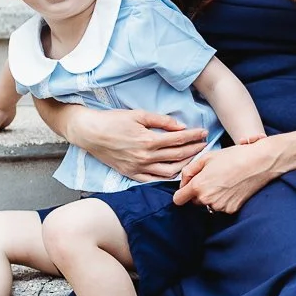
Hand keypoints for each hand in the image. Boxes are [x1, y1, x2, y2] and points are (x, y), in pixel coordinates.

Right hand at [66, 107, 209, 182]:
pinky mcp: (131, 174)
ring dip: (185, 164)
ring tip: (193, 157)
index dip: (193, 136)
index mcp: (148, 140)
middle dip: (194, 149)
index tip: (204, 132)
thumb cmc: (113, 120)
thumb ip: (161, 121)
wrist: (90, 133)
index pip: (178, 140)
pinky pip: (153, 180)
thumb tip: (181, 126)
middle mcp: (145, 157)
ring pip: (169, 171)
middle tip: (204, 144)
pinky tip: (176, 172)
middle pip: (177, 156)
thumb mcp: (138, 114)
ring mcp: (138, 168)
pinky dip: (167, 177)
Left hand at [174, 135, 282, 214]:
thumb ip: (189, 171)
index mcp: (198, 186)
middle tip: (212, 178)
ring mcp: (220, 206)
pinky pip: (221, 207)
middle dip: (199, 193)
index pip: (178, 199)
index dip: (182, 193)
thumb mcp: (207, 157)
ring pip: (208, 205)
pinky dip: (224, 200)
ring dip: (212, 197)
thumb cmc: (233, 157)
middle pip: (194, 202)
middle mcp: (207, 199)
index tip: (188, 188)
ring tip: (224, 182)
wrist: (259, 163)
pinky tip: (232, 188)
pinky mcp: (231, 210)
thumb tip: (184, 182)